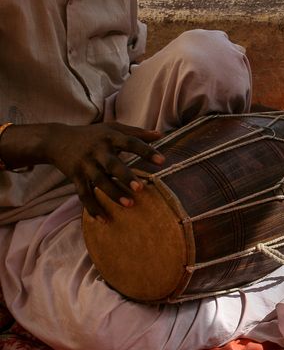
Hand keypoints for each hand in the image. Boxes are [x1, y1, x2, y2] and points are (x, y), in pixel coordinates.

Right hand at [40, 122, 164, 220]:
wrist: (55, 140)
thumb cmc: (92, 135)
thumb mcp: (112, 128)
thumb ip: (137, 132)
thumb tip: (161, 134)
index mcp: (109, 137)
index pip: (130, 142)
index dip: (146, 151)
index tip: (162, 161)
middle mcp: (97, 151)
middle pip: (112, 164)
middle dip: (125, 176)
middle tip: (140, 189)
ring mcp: (85, 165)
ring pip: (99, 182)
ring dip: (113, 194)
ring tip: (130, 205)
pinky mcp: (75, 177)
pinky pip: (84, 195)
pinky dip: (93, 208)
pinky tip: (105, 221)